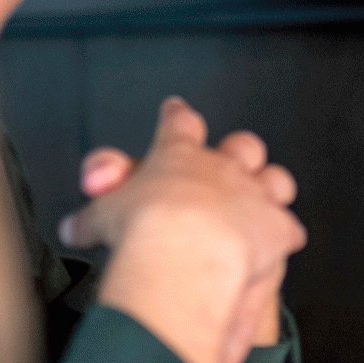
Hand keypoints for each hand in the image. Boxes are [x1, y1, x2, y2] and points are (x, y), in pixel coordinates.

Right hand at [62, 97, 302, 362]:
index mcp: (177, 154)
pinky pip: (289, 229)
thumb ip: (90, 219)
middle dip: (239, 153)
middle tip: (230, 163)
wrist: (183, 252)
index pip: (178, 122)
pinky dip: (281, 238)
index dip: (177, 116)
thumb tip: (74, 228)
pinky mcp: (277, 228)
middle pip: (242, 145)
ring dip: (268, 189)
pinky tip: (275, 248)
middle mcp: (220, 167)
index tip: (176, 110)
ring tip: (261, 200)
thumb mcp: (101, 217)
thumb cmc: (142, 228)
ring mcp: (254, 194)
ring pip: (275, 179)